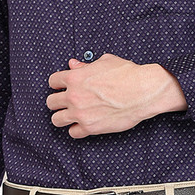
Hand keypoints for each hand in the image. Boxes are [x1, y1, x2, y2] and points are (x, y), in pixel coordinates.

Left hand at [46, 53, 187, 137]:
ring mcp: (80, 113)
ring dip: (63, 117)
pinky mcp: (90, 127)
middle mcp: (74, 96)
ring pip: (56, 120)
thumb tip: (74, 64)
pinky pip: (72, 133)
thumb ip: (86, 65)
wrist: (143, 91)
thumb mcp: (105, 62)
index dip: (58, 84)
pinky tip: (84, 124)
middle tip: (66, 102)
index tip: (63, 87)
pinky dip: (77, 129)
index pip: (53, 82)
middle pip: (51, 102)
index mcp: (75, 77)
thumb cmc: (127, 74)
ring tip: (71, 115)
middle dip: (58, 102)